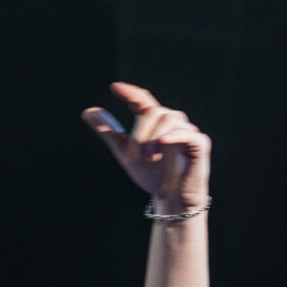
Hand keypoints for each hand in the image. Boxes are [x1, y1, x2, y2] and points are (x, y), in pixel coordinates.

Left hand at [83, 82, 211, 213]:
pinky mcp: (199, 144)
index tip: (114, 87)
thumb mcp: (125, 153)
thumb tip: (87, 111)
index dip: (130, 92)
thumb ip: (108, 132)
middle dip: (142, 130)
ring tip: (148, 156)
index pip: (143, 100)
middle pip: (154, 111)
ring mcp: (187, 131)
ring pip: (169, 119)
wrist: (171, 198)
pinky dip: (175, 136)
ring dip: (154, 136)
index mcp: (155, 123)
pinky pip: (188, 133)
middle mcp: (172, 122)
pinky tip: (163, 142)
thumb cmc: (151, 175)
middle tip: (136, 153)